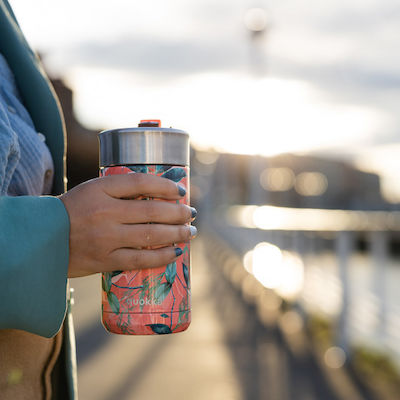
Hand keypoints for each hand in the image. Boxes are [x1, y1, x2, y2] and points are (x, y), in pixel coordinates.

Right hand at [59, 173, 195, 277]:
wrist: (42, 238)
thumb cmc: (74, 211)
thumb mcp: (93, 191)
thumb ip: (122, 190)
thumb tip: (160, 194)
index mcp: (100, 189)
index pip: (141, 182)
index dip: (165, 185)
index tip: (180, 190)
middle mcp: (105, 212)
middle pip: (152, 211)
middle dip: (179, 213)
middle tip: (192, 213)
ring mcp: (106, 238)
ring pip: (151, 236)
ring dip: (177, 233)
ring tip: (190, 232)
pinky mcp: (105, 260)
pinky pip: (141, 259)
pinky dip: (163, 256)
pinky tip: (176, 251)